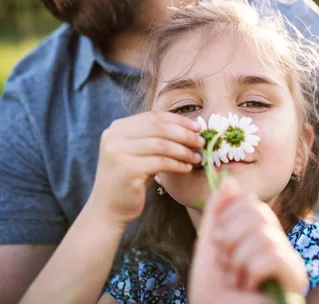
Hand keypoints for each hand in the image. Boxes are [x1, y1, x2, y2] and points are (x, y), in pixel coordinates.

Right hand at [87, 111, 203, 227]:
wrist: (109, 208)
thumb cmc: (132, 178)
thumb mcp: (141, 152)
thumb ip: (157, 137)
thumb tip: (191, 127)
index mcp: (118, 127)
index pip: (154, 116)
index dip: (179, 120)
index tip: (197, 127)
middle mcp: (114, 136)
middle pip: (159, 128)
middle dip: (184, 134)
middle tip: (201, 142)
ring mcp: (118, 152)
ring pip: (161, 145)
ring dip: (184, 151)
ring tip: (197, 158)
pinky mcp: (126, 170)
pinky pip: (160, 162)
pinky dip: (177, 164)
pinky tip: (187, 168)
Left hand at [212, 179, 307, 295]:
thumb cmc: (214, 293)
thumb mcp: (208, 246)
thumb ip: (218, 213)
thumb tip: (230, 179)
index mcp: (258, 233)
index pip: (250, 201)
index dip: (227, 218)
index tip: (217, 245)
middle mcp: (277, 242)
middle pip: (258, 211)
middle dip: (231, 237)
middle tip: (226, 263)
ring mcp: (288, 259)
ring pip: (263, 234)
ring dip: (238, 259)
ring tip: (236, 279)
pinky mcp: (294, 276)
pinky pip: (272, 254)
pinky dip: (252, 271)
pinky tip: (249, 286)